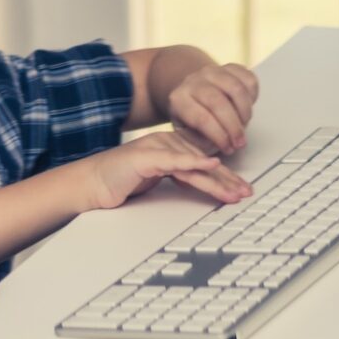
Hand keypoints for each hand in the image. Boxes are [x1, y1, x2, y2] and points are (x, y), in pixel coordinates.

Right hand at [88, 130, 252, 209]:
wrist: (91, 183)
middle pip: (203, 163)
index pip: (202, 163)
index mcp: (168, 150)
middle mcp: (165, 146)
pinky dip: (194, 162)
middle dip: (228, 180)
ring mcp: (155, 149)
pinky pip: (174, 160)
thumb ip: (174, 177)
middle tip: (247, 192)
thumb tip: (197, 185)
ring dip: (218, 179)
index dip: (224, 176)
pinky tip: (210, 164)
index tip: (242, 188)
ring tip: (236, 190)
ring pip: (193, 165)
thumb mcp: (154, 181)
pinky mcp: (145, 157)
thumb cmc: (119, 182)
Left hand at [167, 63, 258, 155]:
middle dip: (234, 127)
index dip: (219, 136)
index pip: (202, 118)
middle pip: (219, 103)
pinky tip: (246, 107)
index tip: (228, 148)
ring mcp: (212, 71)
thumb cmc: (190, 116)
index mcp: (179, 99)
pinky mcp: (228, 67)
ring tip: (244, 126)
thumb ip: (199, 142)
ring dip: (245, 112)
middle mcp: (194, 81)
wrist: (189, 89)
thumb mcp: (186, 132)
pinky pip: (247, 77)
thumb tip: (216, 151)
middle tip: (240, 142)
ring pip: (236, 89)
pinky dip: (252, 95)